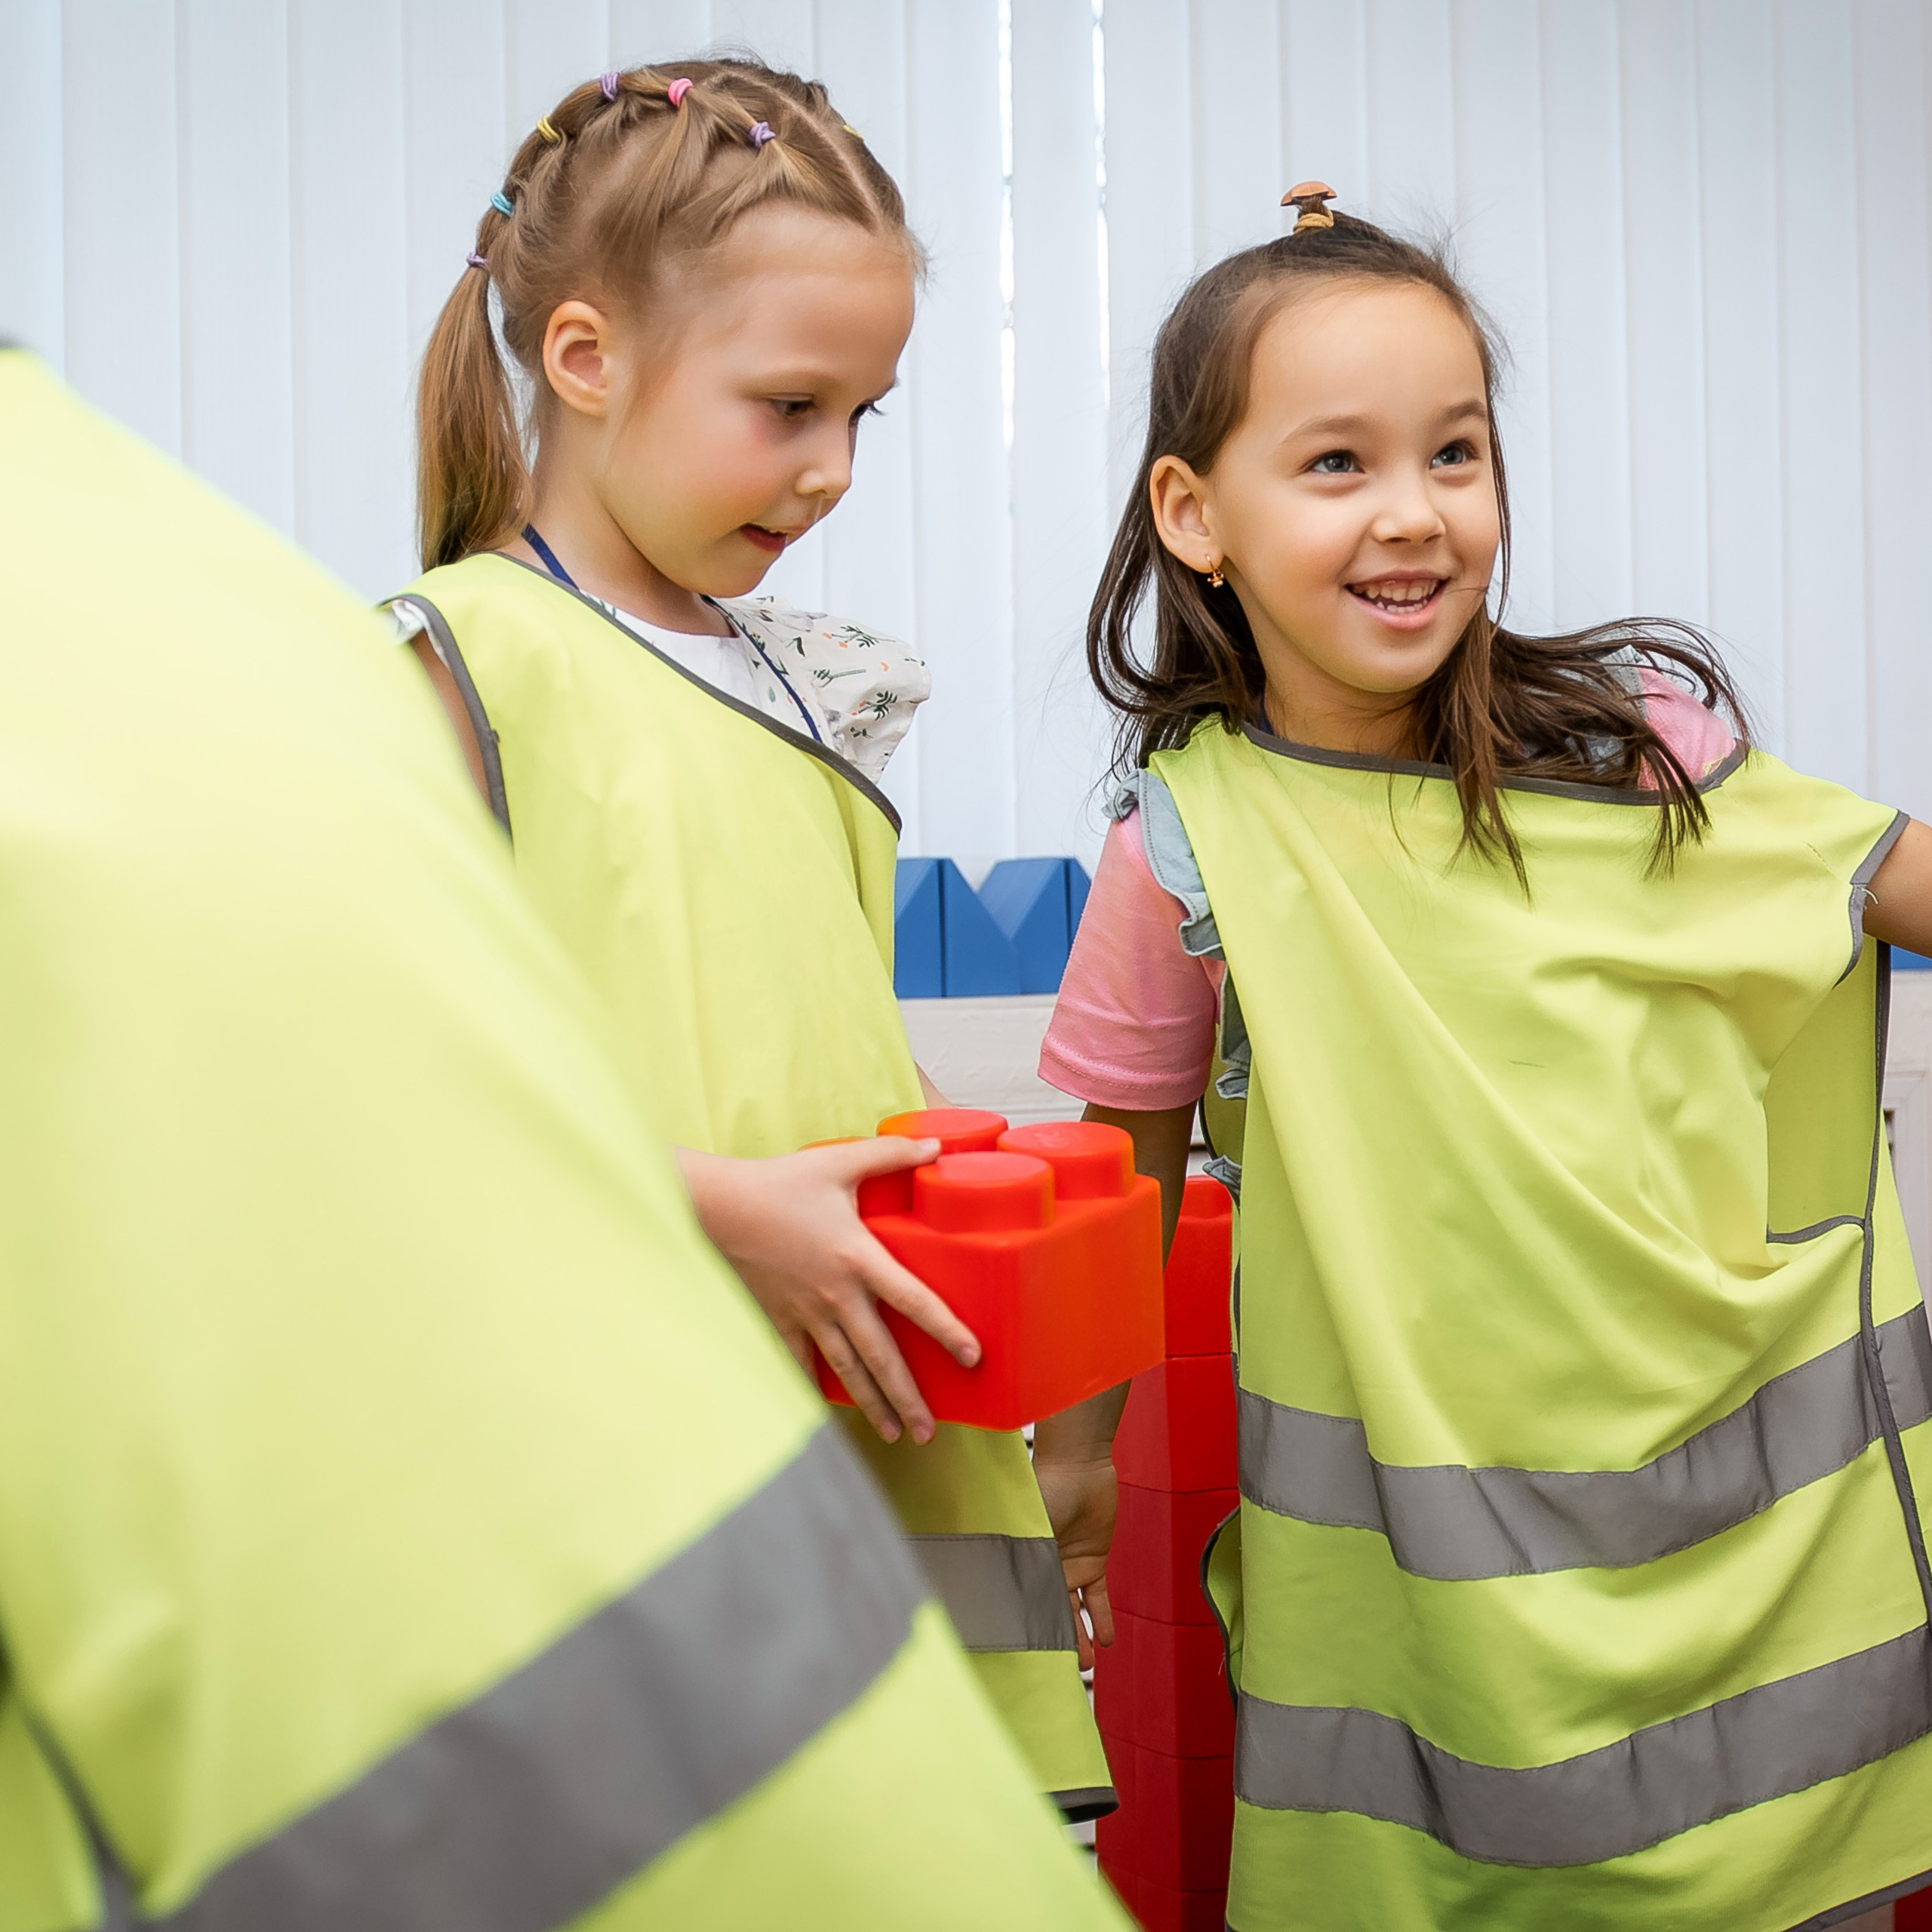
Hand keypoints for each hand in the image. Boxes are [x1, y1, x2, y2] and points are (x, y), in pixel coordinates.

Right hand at [677, 1138, 977, 1444]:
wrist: (717, 1207)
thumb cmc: (780, 1182)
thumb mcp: (840, 1162)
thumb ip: (892, 1154)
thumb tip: (937, 1146)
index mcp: (858, 1258)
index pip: (914, 1301)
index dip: (947, 1330)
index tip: (973, 1358)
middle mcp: (836, 1295)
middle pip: (880, 1356)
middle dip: (907, 1398)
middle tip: (929, 1431)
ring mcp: (806, 1313)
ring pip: (845, 1370)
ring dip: (871, 1404)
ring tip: (894, 1434)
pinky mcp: (779, 1318)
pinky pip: (801, 1363)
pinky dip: (816, 1389)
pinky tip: (830, 1412)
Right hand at [1033, 1454, 1117, 1668]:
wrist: (1078, 1465)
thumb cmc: (1046, 1488)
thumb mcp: (1030, 1525)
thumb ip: (1022, 1555)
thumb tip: (1004, 1589)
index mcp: (1023, 1561)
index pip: (1024, 1602)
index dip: (1026, 1628)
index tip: (1024, 1657)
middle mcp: (1045, 1570)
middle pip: (1049, 1613)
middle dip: (1054, 1642)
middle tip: (1059, 1672)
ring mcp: (1069, 1567)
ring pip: (1074, 1612)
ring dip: (1080, 1638)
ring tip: (1085, 1665)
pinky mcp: (1094, 1561)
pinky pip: (1098, 1597)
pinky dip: (1103, 1618)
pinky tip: (1108, 1641)